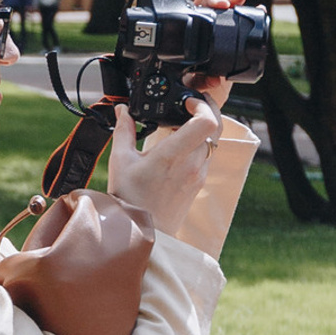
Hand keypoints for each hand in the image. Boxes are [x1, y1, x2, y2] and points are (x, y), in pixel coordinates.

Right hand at [106, 96, 222, 238]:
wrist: (142, 232)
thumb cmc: (130, 200)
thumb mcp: (121, 161)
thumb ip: (124, 130)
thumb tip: (122, 111)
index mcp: (173, 155)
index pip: (206, 121)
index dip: (202, 104)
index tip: (188, 101)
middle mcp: (192, 164)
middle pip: (214, 127)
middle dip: (202, 113)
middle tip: (186, 109)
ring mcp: (198, 175)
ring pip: (211, 142)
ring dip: (199, 131)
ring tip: (178, 130)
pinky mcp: (199, 184)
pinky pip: (206, 157)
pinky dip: (196, 147)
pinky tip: (178, 150)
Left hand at [165, 0, 250, 113]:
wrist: (205, 101)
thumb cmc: (188, 92)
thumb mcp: (184, 88)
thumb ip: (194, 82)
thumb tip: (210, 78)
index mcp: (179, 35)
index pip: (175, 7)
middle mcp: (198, 28)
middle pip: (203, 4)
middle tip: (221, 5)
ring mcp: (216, 31)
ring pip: (223, 8)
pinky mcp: (233, 37)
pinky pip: (243, 21)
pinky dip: (252, 12)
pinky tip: (258, 8)